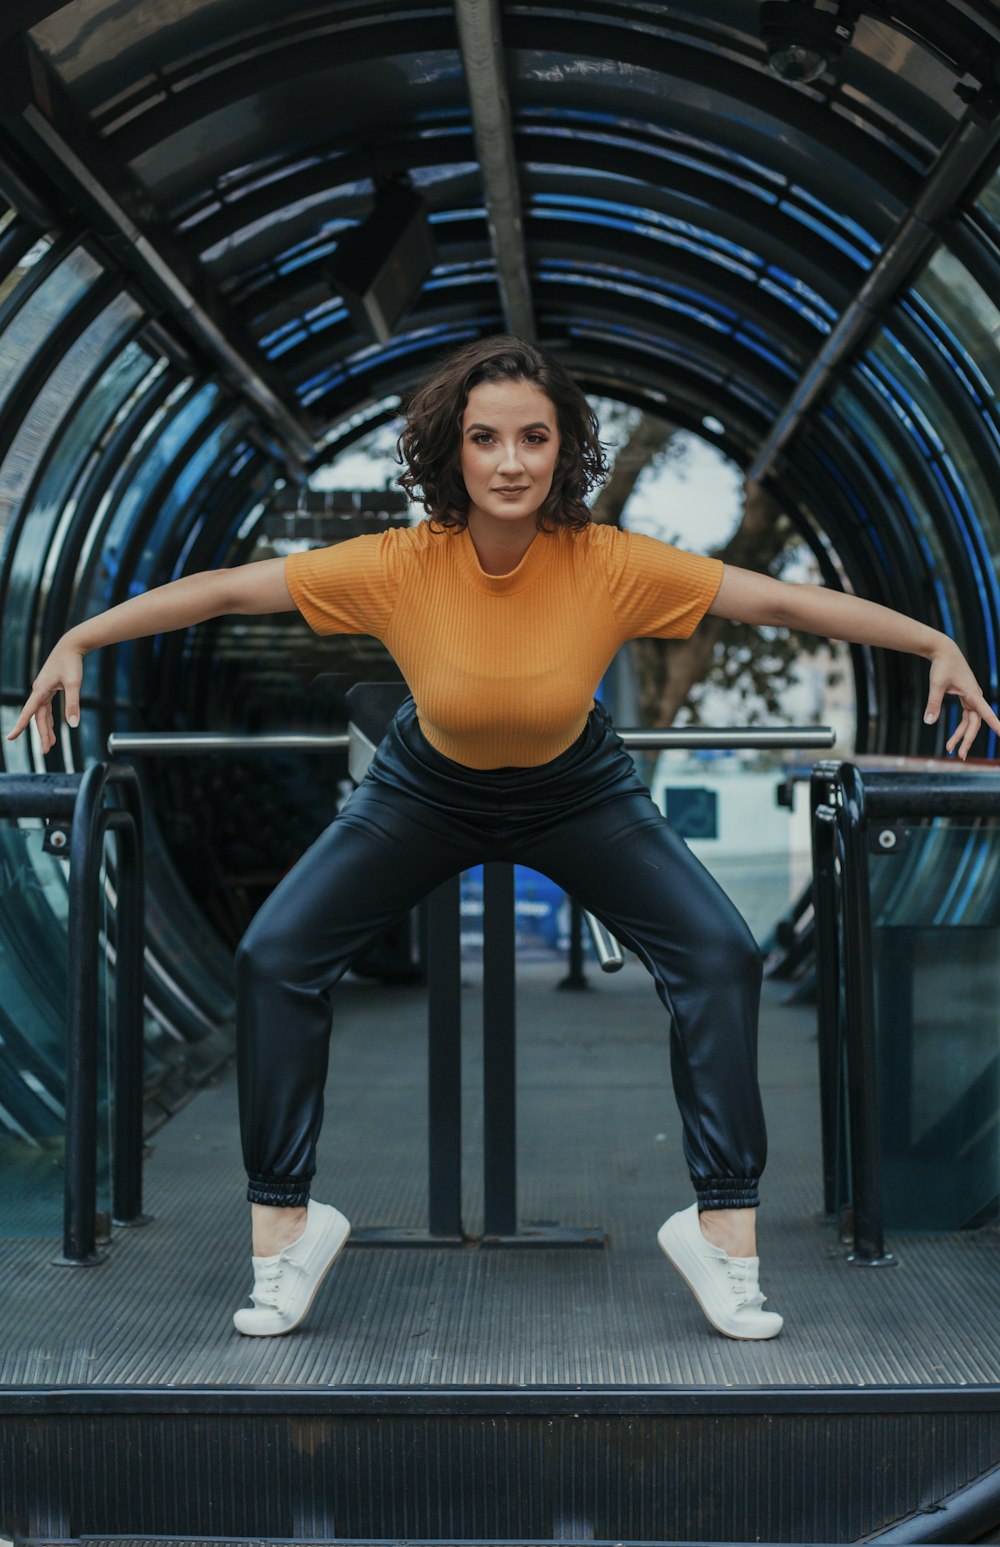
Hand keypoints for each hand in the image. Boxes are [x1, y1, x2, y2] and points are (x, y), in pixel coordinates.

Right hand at [6, 642, 84, 753]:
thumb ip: (73, 705)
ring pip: (43, 714)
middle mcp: (39, 691)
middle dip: (42, 735)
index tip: (10, 738)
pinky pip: (47, 708)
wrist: (71, 646)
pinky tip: (52, 728)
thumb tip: (74, 725)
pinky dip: (50, 719)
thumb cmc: (71, 663)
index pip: (28, 712)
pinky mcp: (48, 688)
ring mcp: (43, 690)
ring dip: (46, 729)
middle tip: (46, 752)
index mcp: (41, 690)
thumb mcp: (74, 685)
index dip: (20, 726)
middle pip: (38, 717)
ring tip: (52, 744)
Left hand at [925, 640, 999, 760]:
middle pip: (975, 723)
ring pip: (970, 721)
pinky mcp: (966, 697)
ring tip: (949, 749)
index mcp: (973, 694)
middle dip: (967, 739)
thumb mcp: (936, 685)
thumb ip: (933, 704)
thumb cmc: (942, 666)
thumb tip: (929, 722)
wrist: (944, 651)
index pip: (986, 714)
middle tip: (959, 755)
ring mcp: (972, 698)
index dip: (995, 725)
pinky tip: (954, 737)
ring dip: (961, 735)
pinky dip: (960, 727)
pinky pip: (966, 716)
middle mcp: (976, 697)